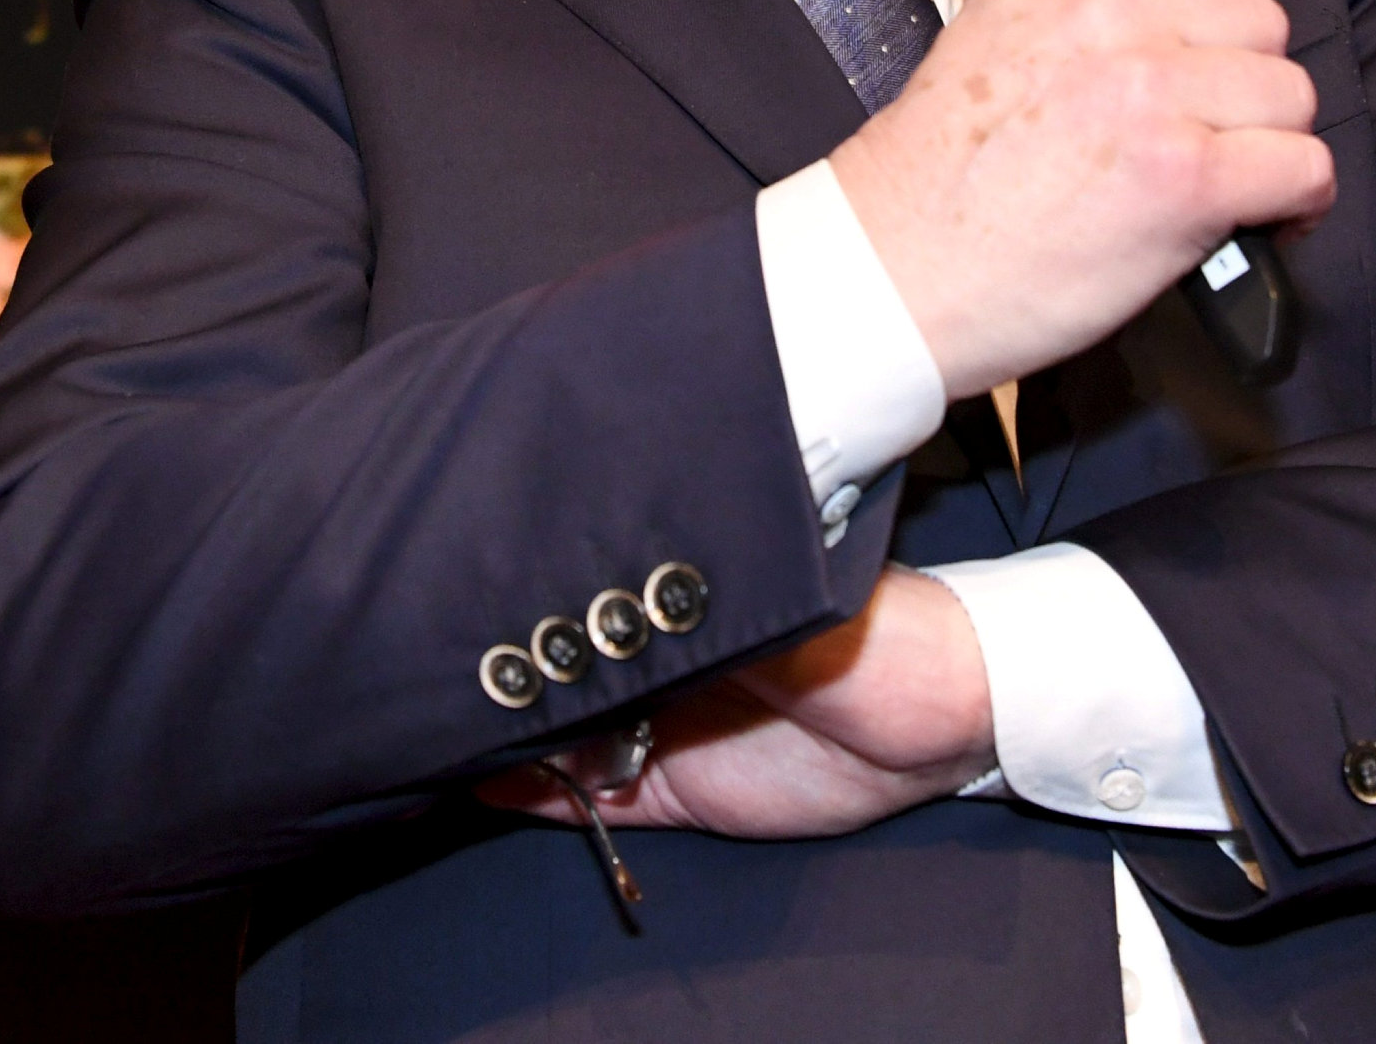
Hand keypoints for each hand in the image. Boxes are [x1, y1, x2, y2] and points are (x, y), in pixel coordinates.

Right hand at [477, 570, 993, 838]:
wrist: (943, 723)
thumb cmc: (877, 635)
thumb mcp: (791, 601)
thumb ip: (717, 603)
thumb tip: (641, 587)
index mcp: (684, 591)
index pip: (588, 584)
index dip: (532, 586)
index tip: (467, 578)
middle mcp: (659, 653)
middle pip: (561, 658)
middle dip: (504, 658)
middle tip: (433, 653)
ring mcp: (656, 724)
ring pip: (560, 729)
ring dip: (507, 727)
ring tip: (436, 713)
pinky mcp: (669, 788)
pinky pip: (588, 796)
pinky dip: (533, 791)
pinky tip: (477, 778)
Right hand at [829, 0, 1333, 397]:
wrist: (893, 272)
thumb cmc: (933, 183)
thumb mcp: (992, 34)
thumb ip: (1081, 11)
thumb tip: (1175, 33)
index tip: (1208, 46)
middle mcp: (1111, 14)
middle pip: (1261, 19)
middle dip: (1247, 82)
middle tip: (1213, 132)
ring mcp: (1152, 91)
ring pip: (1291, 92)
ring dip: (1273, 142)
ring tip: (1231, 182)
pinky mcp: (1188, 177)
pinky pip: (1303, 167)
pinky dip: (1296, 202)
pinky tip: (1261, 222)